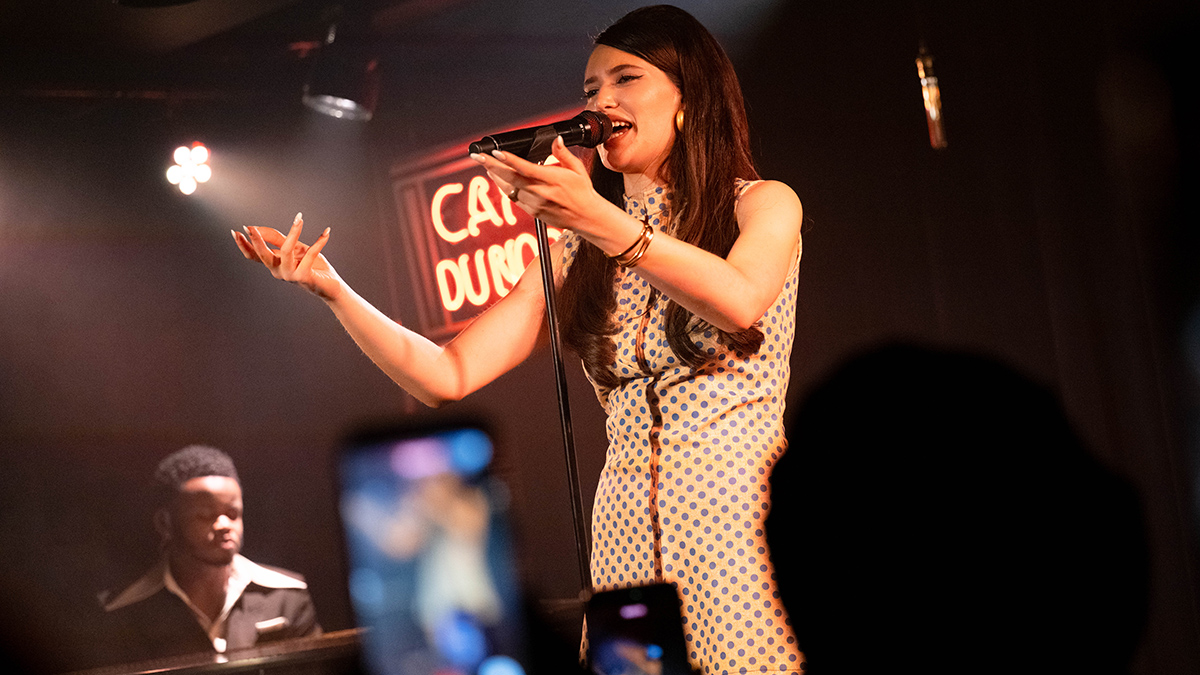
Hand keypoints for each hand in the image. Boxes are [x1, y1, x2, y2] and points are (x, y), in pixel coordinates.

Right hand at [231, 213, 342, 300]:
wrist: (332, 286)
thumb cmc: (314, 266)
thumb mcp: (296, 248)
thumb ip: (279, 239)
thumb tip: (259, 228)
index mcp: (275, 265)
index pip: (254, 255)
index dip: (244, 245)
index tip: (235, 231)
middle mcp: (279, 272)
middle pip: (263, 255)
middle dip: (256, 241)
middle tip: (250, 228)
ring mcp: (290, 276)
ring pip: (286, 251)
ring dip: (293, 232)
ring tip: (299, 219)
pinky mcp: (304, 277)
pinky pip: (310, 254)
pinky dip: (319, 242)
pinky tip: (327, 232)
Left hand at [470, 136, 612, 236]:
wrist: (586, 217)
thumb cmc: (582, 192)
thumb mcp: (577, 169)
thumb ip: (563, 153)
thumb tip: (556, 140)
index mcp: (552, 179)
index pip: (526, 168)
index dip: (509, 160)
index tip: (496, 152)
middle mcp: (541, 192)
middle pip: (511, 177)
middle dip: (492, 165)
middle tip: (478, 156)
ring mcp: (535, 204)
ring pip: (509, 188)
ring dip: (496, 176)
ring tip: (485, 164)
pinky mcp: (533, 212)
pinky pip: (515, 198)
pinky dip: (505, 187)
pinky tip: (499, 179)